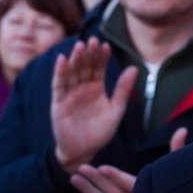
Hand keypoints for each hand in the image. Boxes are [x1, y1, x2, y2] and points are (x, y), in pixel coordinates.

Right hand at [51, 38, 137, 173]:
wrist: (83, 151)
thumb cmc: (100, 133)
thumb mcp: (115, 110)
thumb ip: (122, 89)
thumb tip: (134, 68)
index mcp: (96, 88)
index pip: (98, 68)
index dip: (101, 57)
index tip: (106, 46)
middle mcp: (82, 88)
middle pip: (84, 67)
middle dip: (89, 54)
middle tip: (93, 40)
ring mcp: (69, 94)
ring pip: (72, 73)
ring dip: (75, 59)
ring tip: (80, 46)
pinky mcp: (58, 102)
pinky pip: (58, 85)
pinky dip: (59, 72)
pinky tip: (61, 60)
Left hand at [68, 126, 187, 192]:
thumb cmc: (173, 189)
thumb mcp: (177, 169)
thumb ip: (177, 149)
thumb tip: (182, 130)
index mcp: (149, 191)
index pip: (131, 184)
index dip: (116, 176)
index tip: (102, 167)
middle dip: (96, 181)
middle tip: (81, 168)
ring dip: (88, 192)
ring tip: (75, 178)